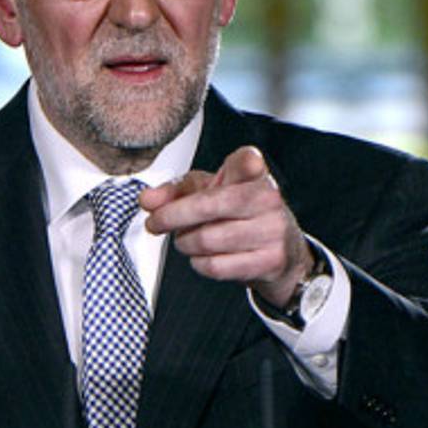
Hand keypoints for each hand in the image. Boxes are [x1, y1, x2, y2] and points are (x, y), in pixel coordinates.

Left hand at [140, 146, 313, 306]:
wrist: (281, 249)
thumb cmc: (237, 212)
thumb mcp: (206, 191)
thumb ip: (174, 192)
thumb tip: (147, 200)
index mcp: (253, 174)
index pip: (247, 162)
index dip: (245, 165)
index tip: (242, 168)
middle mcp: (267, 198)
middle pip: (206, 206)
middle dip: (170, 217)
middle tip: (155, 223)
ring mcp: (271, 231)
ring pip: (206, 240)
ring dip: (185, 243)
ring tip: (188, 239)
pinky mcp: (269, 261)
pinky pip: (215, 266)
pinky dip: (199, 263)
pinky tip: (205, 256)